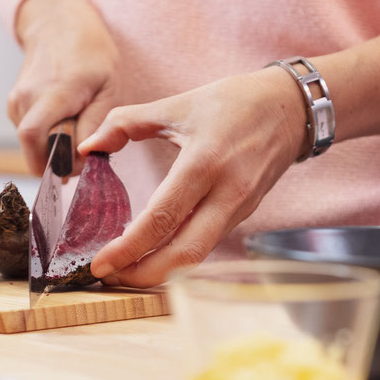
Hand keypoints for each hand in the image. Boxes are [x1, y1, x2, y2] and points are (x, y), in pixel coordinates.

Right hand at [9, 0, 119, 173]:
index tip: (82, 164)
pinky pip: (29, 136)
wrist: (58, 25)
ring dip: (53, 148)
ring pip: (31, 145)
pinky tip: (62, 119)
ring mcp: (16, 102)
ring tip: (74, 126)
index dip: (58, 163)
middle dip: (56, 163)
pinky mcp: (13, 106)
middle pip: (33, 150)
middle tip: (80, 154)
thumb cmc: (91, 55)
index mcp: (54, 92)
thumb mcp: (108, 87)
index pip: (35, 139)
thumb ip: (95, 124)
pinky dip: (46, 137)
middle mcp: (27, 98)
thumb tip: (81, 156)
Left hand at [79, 68, 307, 287]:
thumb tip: (88, 147)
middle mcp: (226, 193)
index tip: (99, 263)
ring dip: (159, 271)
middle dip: (143, 274)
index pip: (162, 217)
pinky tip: (153, 254)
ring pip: (197, 256)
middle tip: (108, 277)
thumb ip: (125, 122)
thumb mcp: (177, 104)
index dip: (128, 247)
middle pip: (184, 254)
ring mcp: (239, 208)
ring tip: (125, 270)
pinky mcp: (243, 215)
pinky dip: (177, 256)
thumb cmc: (233, 103)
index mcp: (204, 162)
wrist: (291, 108)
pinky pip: (206, 243)